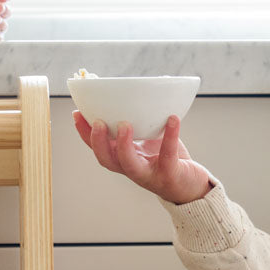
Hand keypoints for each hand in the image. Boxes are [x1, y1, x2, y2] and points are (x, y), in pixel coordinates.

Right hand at [72, 111, 213, 204]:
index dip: (85, 133)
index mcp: (123, 158)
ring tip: (124, 124)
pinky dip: (170, 135)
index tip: (77, 113)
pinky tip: (172, 118)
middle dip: (98, 142)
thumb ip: (145, 120)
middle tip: (98, 122)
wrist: (192, 186)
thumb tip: (152, 82)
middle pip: (107, 159)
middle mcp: (132, 168)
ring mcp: (149, 174)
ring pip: (128, 164)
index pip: (99, 148)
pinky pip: (167, 154)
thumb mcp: (152, 140)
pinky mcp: (170, 174)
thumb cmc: (169, 160)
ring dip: (123, 145)